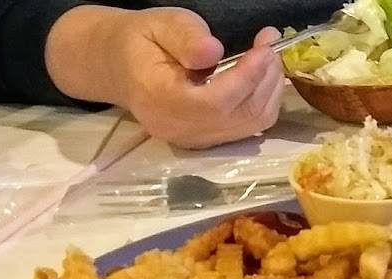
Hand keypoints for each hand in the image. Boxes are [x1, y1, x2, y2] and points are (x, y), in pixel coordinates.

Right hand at [47, 7, 284, 148]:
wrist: (119, 66)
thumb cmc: (140, 41)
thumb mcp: (159, 24)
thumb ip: (185, 37)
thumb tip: (212, 51)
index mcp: (159, 99)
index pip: (215, 102)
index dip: (247, 77)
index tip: (266, 47)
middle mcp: (178, 128)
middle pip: (239, 115)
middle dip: (265, 79)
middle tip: (272, 44)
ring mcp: (194, 140)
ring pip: (251, 124)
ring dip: (270, 90)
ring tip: (269, 56)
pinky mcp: (207, 141)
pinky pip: (248, 127)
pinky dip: (263, 100)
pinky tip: (262, 75)